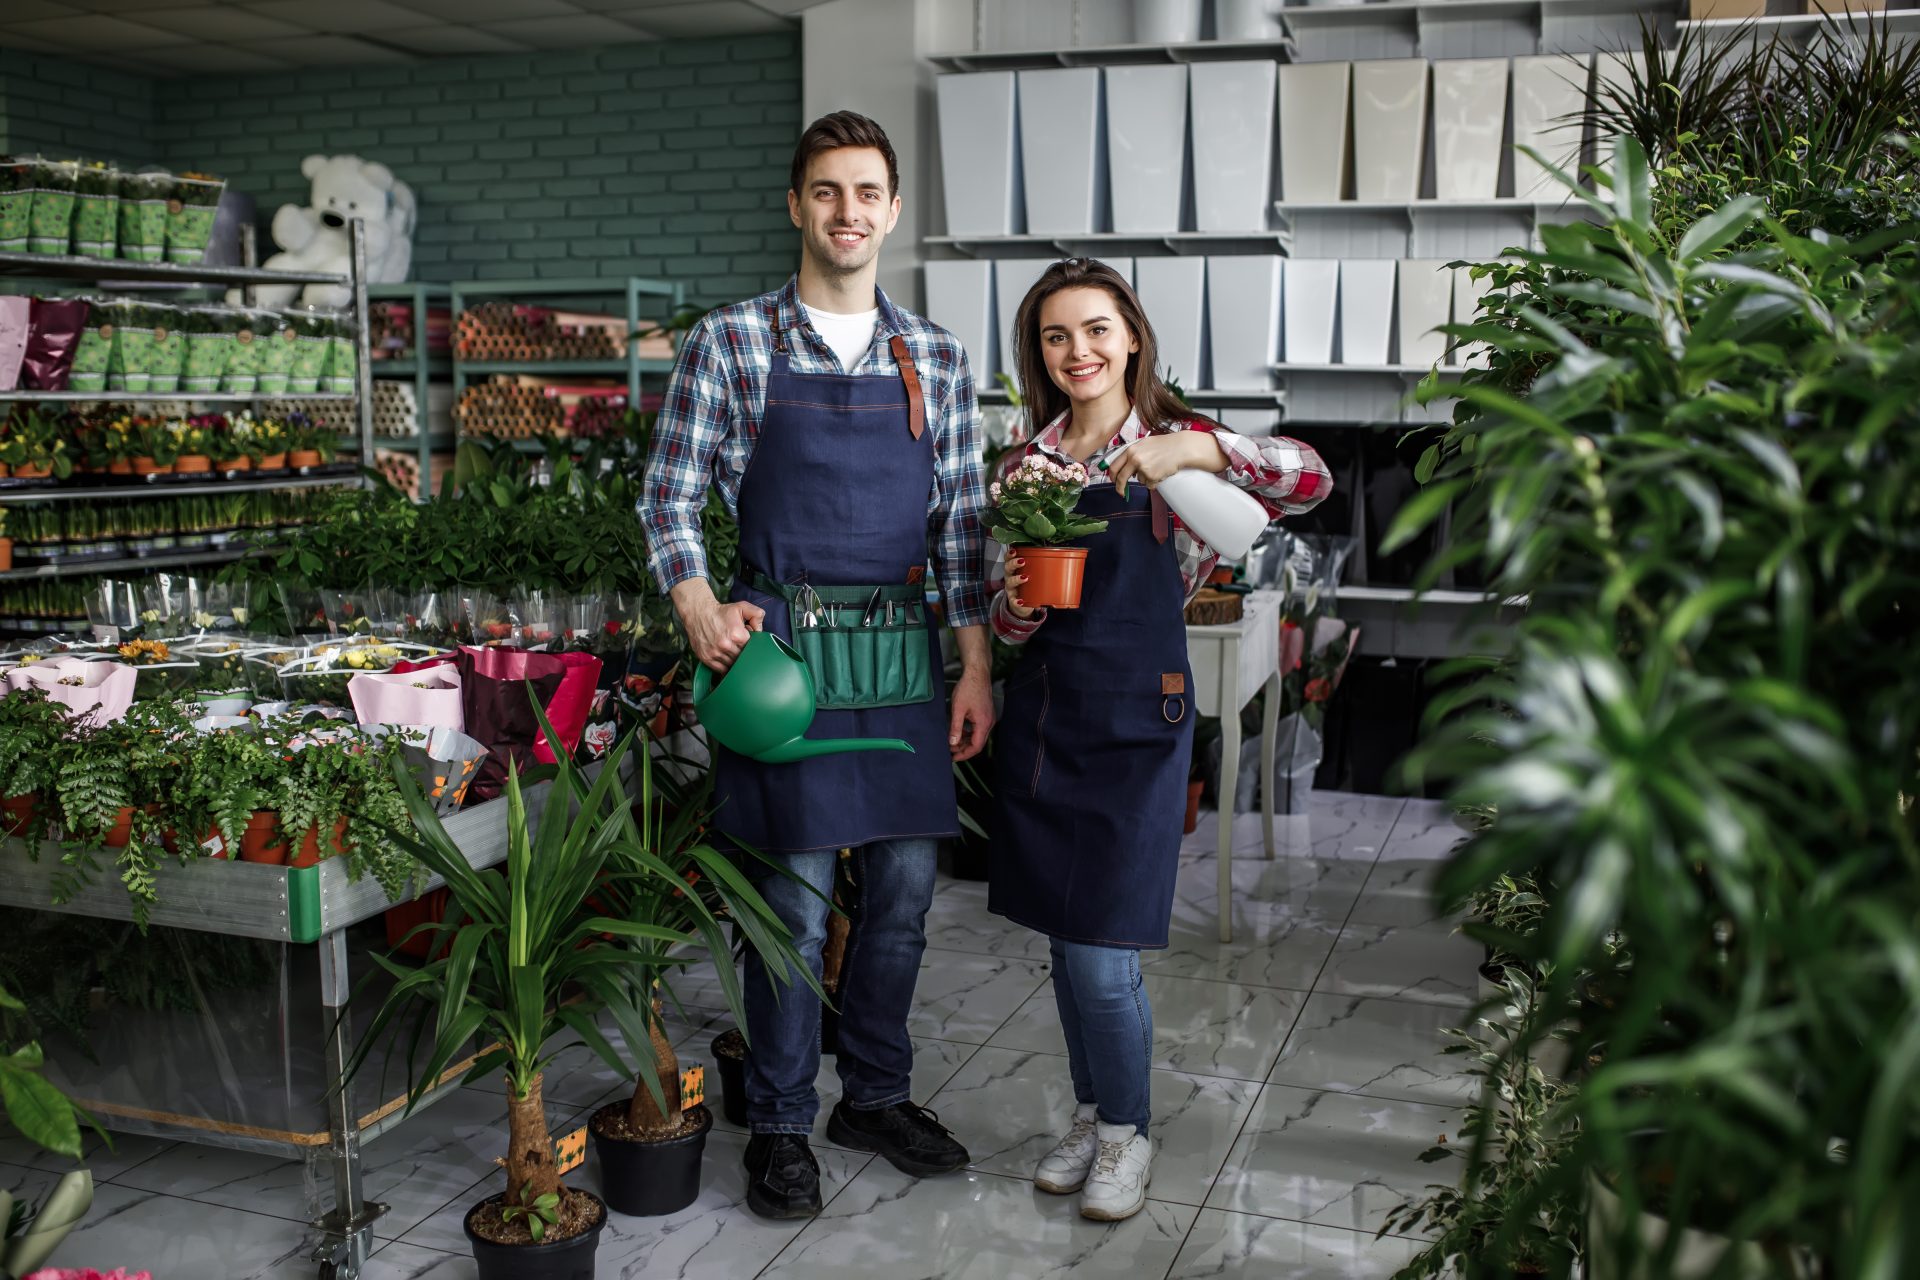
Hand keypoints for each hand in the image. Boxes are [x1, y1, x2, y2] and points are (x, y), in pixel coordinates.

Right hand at [684, 598, 764, 672]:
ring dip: (734, 661)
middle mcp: (726, 645)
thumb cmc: (720, 612)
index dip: (750, 645)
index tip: (745, 641)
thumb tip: (760, 630)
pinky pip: (720, 670)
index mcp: (737, 635)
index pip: (751, 648)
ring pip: (732, 665)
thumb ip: (757, 614)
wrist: (698, 612)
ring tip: (731, 651)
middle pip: (742, 658)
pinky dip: (725, 667)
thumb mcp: (742, 607)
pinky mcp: (706, 658)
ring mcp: (715, 653)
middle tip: (738, 646)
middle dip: (742, 653)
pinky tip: (726, 660)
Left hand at [948, 664, 993, 761]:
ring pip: (978, 736)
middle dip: (964, 749)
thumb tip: (952, 743)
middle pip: (978, 743)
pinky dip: (970, 733)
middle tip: (951, 751)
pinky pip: (979, 729)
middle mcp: (989, 722)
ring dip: (966, 741)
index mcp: (983, 723)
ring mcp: (989, 718)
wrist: (977, 673)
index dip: (964, 754)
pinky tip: (960, 732)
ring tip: (953, 742)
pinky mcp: (986, 714)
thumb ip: (956, 728)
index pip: (976, 746)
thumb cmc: (968, 688)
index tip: (954, 757)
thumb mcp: (958, 709)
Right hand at [1004, 553, 1038, 619]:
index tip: (1015, 551)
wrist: (1024, 604)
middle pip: (1008, 568)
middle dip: (1014, 563)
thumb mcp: (1033, 576)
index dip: (1010, 554)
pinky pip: (1013, 601)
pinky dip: (1016, 601)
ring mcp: (1011, 589)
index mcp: (1015, 570)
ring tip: (1025, 578)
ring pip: (1010, 582)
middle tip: (1022, 561)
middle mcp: (1010, 578)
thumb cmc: (1029, 586)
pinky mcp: (1014, 601)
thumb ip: (1042, 569)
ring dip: (1016, 579)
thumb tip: (1060, 563)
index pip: (1009, 559)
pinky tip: (1021, 601)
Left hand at [1105, 431, 1227, 495]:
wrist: (1180, 448)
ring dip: (1146, 478)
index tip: (1113, 480)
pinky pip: (1149, 484)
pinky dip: (1155, 481)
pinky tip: (1162, 471)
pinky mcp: (1152, 476)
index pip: (1114, 465)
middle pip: (1122, 478)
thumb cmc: (1164, 445)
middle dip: (1120, 487)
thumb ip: (1132, 454)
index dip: (1112, 475)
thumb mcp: (1144, 445)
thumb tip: (1123, 467)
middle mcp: (1134, 458)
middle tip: (1121, 492)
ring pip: (1139, 480)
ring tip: (1157, 467)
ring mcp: (1143, 468)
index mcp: (1131, 449)